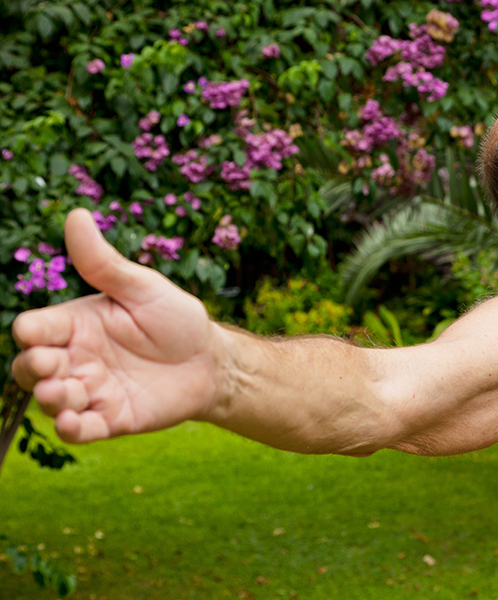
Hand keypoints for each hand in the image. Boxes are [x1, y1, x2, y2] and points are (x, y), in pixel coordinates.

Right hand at [11, 209, 222, 442]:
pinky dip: (71, 430)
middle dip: (34, 367)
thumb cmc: (175, 319)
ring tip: (62, 392)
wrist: (211, 360)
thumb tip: (76, 215)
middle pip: (32, 367)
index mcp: (76, 324)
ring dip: (51, 398)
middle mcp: (76, 358)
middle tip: (51, 364)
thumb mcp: (142, 288)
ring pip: (53, 400)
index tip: (35, 332)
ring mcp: (91, 390)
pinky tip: (73, 423)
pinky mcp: (110, 418)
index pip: (35, 328)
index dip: (31, 332)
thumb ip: (104, 263)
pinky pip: (81, 430)